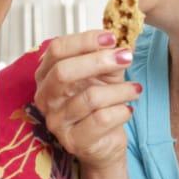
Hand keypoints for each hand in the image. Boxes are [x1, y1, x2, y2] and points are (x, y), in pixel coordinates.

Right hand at [34, 30, 140, 169]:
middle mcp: (45, 97)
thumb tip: (122, 37)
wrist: (105, 142)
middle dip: (99, 61)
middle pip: (63, 72)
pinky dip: (121, 111)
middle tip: (125, 57)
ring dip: (119, 90)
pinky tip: (127, 110)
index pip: (57, 49)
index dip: (84, 40)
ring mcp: (56, 121)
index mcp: (46, 74)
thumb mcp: (103, 74)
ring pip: (89, 98)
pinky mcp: (73, 141)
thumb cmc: (100, 104)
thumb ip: (107, 55)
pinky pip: (101, 120)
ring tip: (134, 89)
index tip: (110, 37)